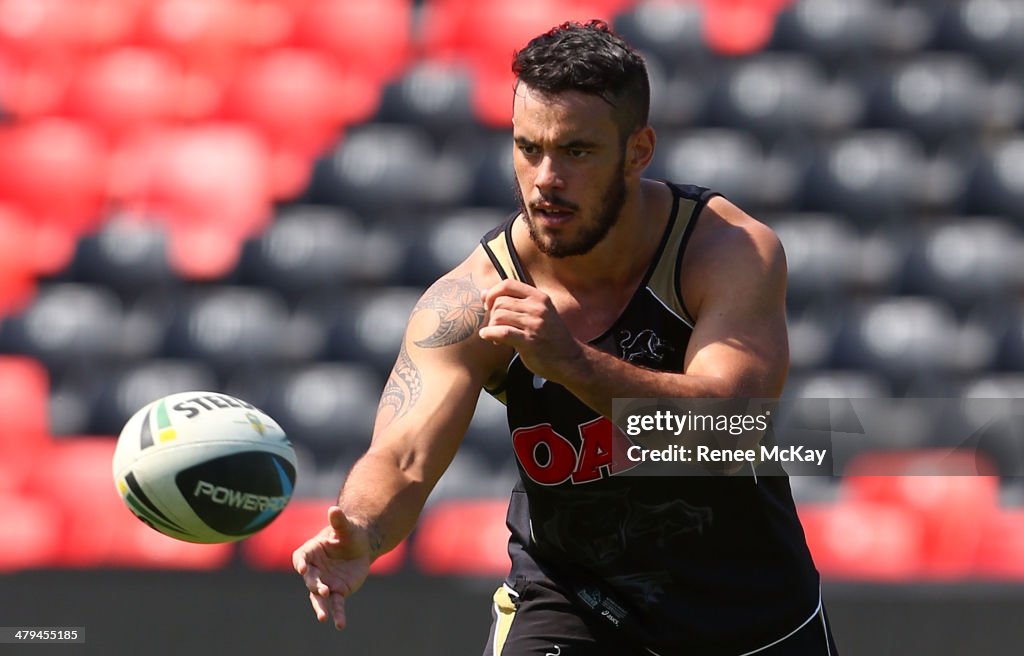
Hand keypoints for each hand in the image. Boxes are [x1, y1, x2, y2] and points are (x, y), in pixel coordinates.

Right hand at [292, 506, 371, 629]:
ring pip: (319, 596)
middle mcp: (314, 569)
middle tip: (320, 590)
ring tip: (322, 618)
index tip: (302, 567)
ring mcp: (324, 582)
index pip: (301, 557)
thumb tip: (334, 508)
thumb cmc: (350, 533)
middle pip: (310, 579)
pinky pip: (336, 605)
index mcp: (311, 551)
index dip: (300, 562)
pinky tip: (340, 625)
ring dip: (320, 607)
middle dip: (314, 585)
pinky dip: (338, 614)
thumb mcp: (346, 527)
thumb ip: (339, 520)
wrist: (360, 546)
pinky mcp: (337, 591)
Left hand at [479, 279, 582, 381]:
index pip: (508, 284)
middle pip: (500, 302)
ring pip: (499, 316)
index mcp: (539, 297)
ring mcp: (535, 324)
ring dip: (491, 327)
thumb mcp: (537, 313)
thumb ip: (512, 302)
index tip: (489, 305)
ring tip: (496, 336)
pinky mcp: (530, 341)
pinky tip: (489, 338)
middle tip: (495, 326)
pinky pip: (502, 332)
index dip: (493, 292)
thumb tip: (483, 292)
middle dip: (492, 315)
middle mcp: (538, 308)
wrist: (570, 360)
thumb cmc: (550, 337)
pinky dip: (490, 334)